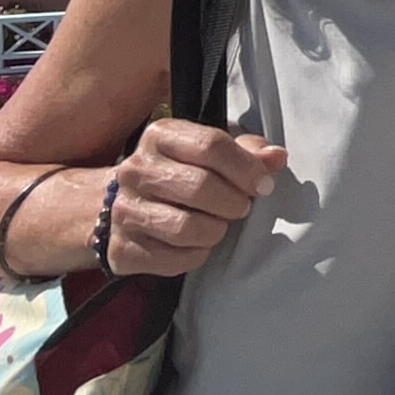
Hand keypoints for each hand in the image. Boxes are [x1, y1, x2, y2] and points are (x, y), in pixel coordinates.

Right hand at [106, 118, 287, 275]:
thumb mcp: (208, 153)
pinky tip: (196, 243)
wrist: (118, 207)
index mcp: (160, 136)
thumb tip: (276, 157)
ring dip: (215, 231)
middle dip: (233, 202)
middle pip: (201, 187)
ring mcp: (125, 210)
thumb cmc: (177, 174)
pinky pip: (175, 259)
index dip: (246, 168)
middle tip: (240, 207)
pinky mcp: (123, 248)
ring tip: (218, 225)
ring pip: (187, 228)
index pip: (211, 145)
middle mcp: (136, 169)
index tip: (263, 184)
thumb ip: (246, 152)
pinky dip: (197, 254)